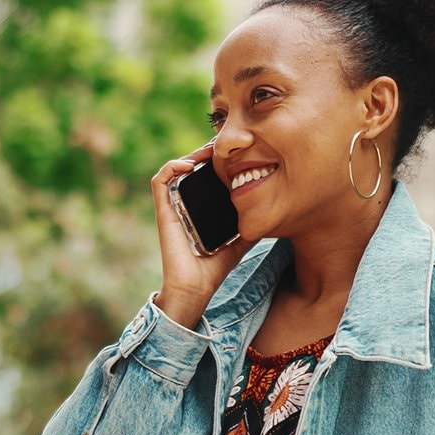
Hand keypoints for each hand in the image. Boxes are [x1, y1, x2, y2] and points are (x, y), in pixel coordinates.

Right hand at [150, 141, 254, 328]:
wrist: (196, 289)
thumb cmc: (214, 269)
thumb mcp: (241, 241)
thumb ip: (251, 225)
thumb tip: (273, 213)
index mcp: (199, 209)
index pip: (204, 177)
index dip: (216, 161)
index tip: (234, 153)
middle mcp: (184, 205)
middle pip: (191, 169)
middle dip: (205, 153)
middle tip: (223, 145)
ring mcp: (172, 207)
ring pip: (174, 169)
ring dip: (189, 154)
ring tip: (208, 151)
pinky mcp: (163, 212)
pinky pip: (160, 181)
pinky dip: (172, 167)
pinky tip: (189, 164)